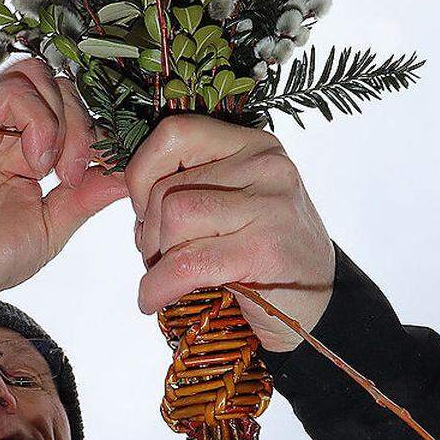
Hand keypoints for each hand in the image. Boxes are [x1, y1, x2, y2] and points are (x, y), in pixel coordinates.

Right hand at [0, 59, 126, 292]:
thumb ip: (87, 197)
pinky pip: (14, 90)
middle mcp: (8, 128)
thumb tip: (127, 176)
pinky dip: (39, 121)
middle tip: (75, 176)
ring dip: (63, 121)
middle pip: (62, 87)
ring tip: (55, 170)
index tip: (108, 171)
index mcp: (29, 150)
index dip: (99, 134)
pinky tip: (35, 161)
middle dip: (85, 128)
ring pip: (40, 77)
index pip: (75, 112)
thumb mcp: (52, 226)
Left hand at [127, 115, 334, 352]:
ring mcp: (271, 204)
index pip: (175, 133)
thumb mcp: (233, 204)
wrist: (318, 307)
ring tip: (165, 278)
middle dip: (148, 231)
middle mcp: (266, 164)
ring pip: (175, 217)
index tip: (143, 209)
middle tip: (158, 259)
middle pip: (168, 187)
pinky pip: (187, 262)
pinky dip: (158, 285)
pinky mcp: (266, 248)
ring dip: (155, 258)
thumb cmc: (264, 256)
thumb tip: (122, 186)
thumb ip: (192, 184)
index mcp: (253, 145)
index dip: (142, 172)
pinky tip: (154, 298)